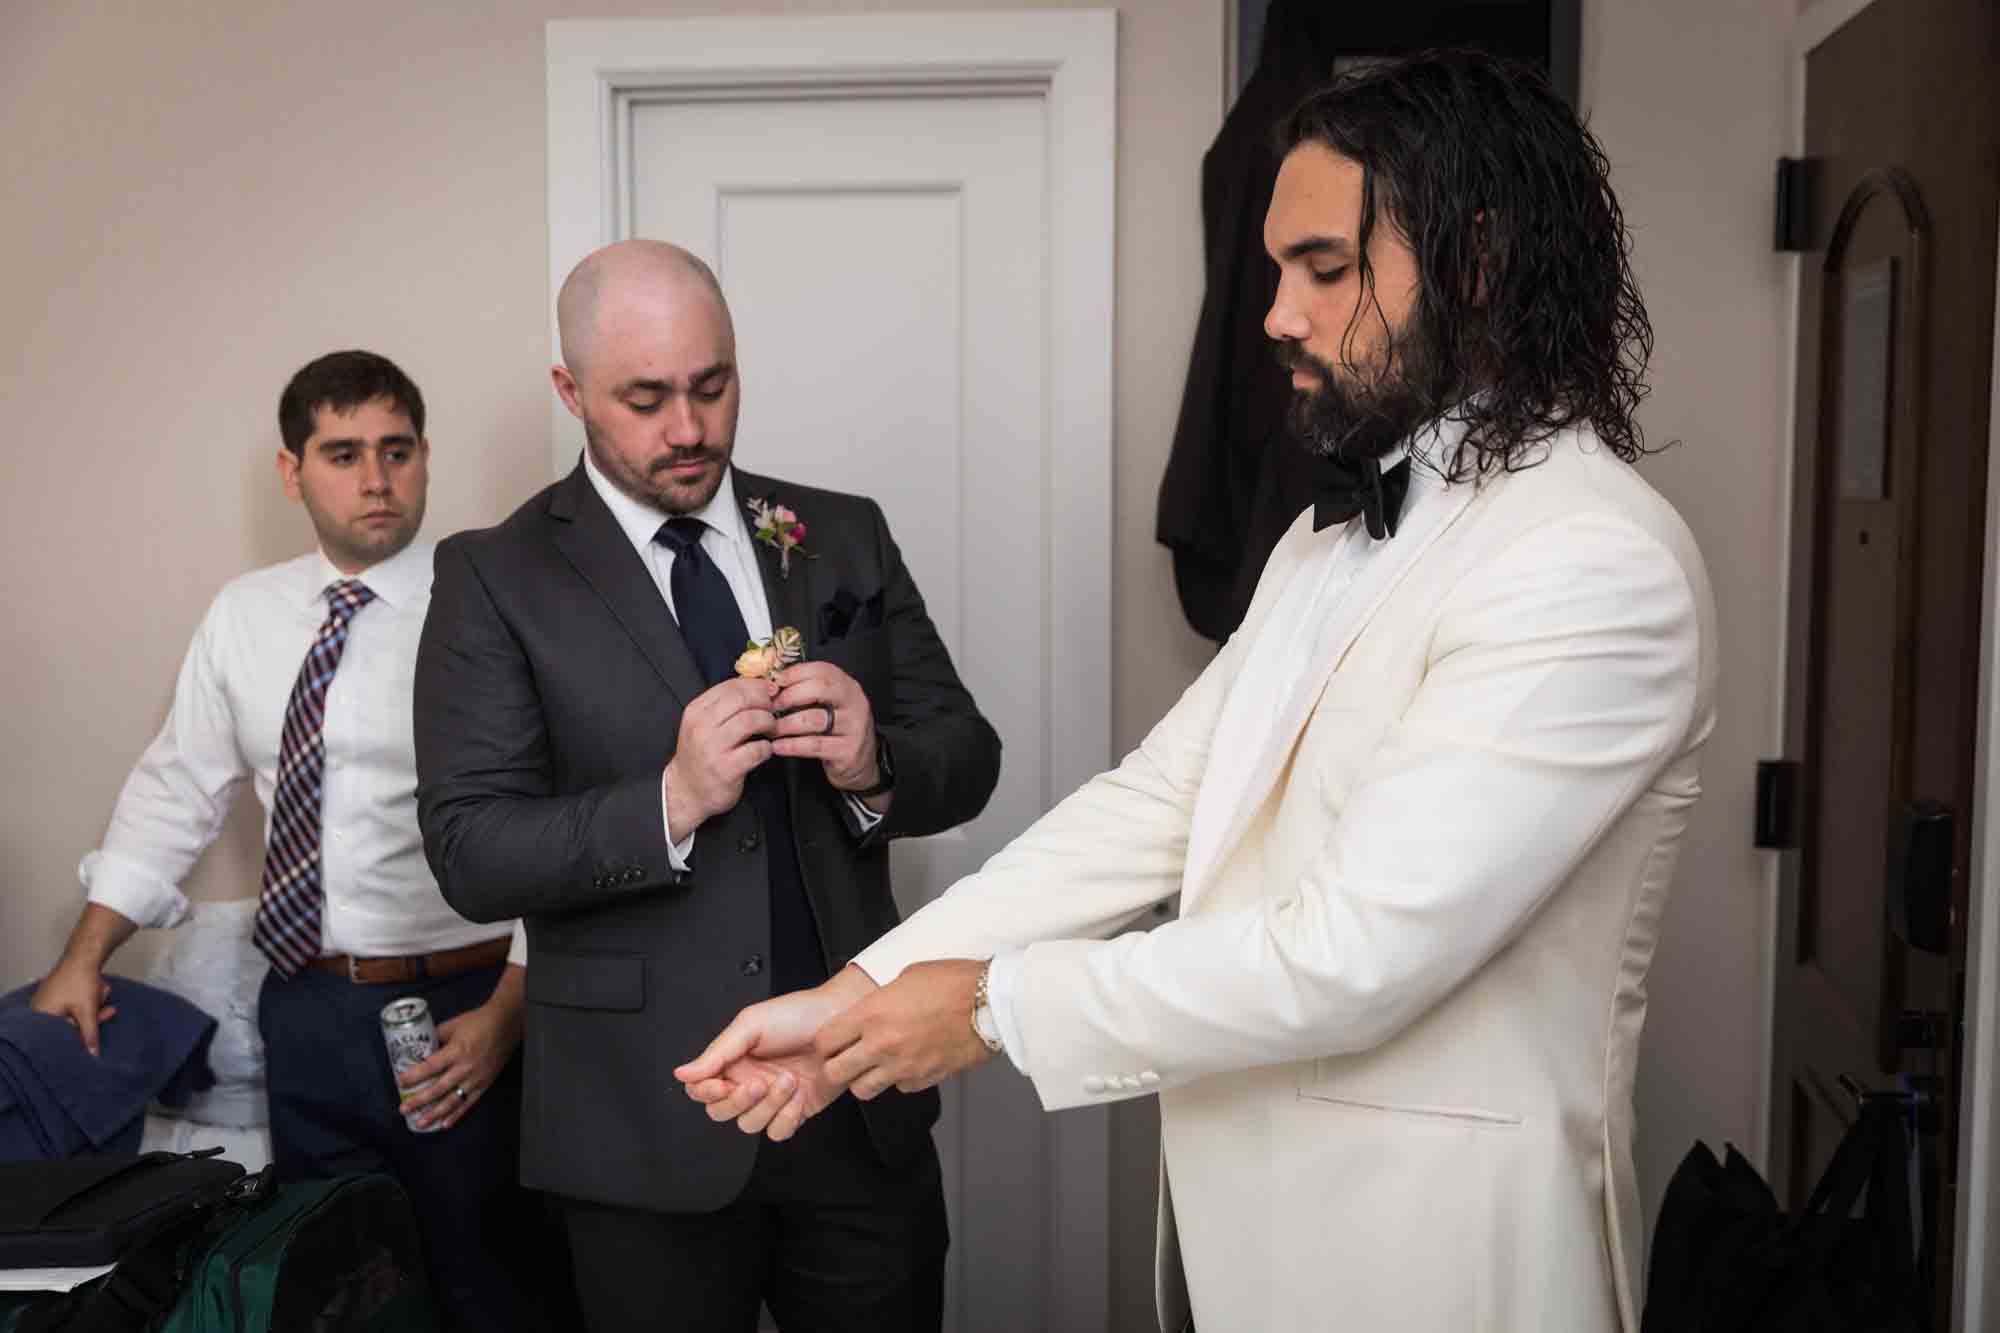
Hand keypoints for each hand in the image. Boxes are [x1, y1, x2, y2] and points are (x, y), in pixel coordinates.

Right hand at [30, 961, 117, 1056]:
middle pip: (70, 1023)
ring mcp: (49, 998)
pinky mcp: (59, 991)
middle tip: (110, 1010)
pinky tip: (100, 988)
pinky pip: (76, 1002)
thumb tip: (93, 1055)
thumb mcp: (87, 1011)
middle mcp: (40, 1008)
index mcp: (41, 1015)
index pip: (62, 1035)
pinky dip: (89, 998)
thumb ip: (90, 1034)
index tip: (96, 1032)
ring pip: (76, 1012)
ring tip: (102, 991)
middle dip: (93, 1015)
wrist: (86, 953)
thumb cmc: (81, 982)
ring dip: (93, 1005)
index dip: (82, 1035)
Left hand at [397, 989, 523, 1130]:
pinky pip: (468, 1103)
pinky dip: (456, 1115)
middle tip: (403, 1109)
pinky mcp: (484, 1084)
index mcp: (456, 1051)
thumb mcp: (453, 1025)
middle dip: (420, 1100)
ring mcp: (475, 1078)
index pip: (431, 1066)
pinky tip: (444, 1124)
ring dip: (435, 1113)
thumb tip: (419, 1048)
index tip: (400, 1082)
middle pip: (439, 1088)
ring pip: (452, 1100)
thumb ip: (436, 1037)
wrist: (505, 1025)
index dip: (415, 1075)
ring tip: (419, 1123)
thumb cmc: (477, 1023)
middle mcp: (465, 1067)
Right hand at [664, 677, 780, 836]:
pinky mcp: (726, 769)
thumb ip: (725, 705)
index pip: (731, 685)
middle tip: (773, 709)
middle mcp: (701, 727)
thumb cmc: (701, 755)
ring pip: (751, 720)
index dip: (756, 685)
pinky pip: (756, 749)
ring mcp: (712, 748)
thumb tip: (760, 685)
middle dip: (764, 701)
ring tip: (770, 729)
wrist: (685, 791)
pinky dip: (767, 747)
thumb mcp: (703, 724)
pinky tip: (764, 750)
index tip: (770, 690)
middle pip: (742, 698)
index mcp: (696, 711)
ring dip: (768, 722)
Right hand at [675, 966, 877, 1140]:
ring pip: (749, 1124)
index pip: (701, 1089)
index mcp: (732, 1061)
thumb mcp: (751, 1025)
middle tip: (758, 1082)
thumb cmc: (798, 1015)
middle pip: (721, 1112)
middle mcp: (747, 1082)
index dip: (705, 1092)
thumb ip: (717, 1052)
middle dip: (738, 1101)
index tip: (720, 1085)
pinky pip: (777, 1132)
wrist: (838, 1020)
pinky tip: (799, 1095)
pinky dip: (786, 1118)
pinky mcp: (794, 1111)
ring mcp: (771, 1099)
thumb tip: (683, 1073)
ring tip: (788, 1079)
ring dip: (769, 1105)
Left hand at [770, 663, 879, 792]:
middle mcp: (855, 703)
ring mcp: (854, 727)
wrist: (860, 764)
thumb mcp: (831, 706)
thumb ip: (809, 693)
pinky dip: (791, 745)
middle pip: (820, 689)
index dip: (795, 673)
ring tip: (772, 729)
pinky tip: (778, 746)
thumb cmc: (838, 731)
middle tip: (772, 707)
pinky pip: (814, 745)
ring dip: (786, 724)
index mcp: (848, 687)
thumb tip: (774, 685)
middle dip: (789, 696)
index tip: (776, 682)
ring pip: (814, 719)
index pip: (822, 670)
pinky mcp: (848, 750)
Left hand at [816, 959, 994, 1099]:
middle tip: (844, 1057)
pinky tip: (907, 1063)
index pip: (825, 1041)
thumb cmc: (953, 982)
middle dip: (835, 1066)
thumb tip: (869, 1010)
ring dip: (863, 1078)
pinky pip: (898, 1088)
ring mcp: (902, 1066)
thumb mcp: (906, 976)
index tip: (830, 1040)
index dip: (824, 1042)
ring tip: (875, 1064)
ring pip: (862, 1089)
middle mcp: (882, 1044)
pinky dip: (897, 1080)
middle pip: (835, 1072)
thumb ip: (880, 999)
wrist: (990, 1003)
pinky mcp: (924, 1079)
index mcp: (872, 1013)